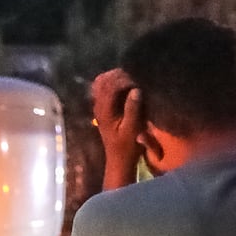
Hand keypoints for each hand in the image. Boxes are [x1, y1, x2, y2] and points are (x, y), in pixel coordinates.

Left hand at [91, 69, 143, 187]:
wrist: (119, 159)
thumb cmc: (128, 146)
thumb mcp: (133, 129)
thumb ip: (133, 109)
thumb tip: (135, 90)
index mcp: (105, 110)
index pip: (110, 86)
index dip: (124, 80)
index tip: (137, 84)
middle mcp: (98, 106)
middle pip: (103, 80)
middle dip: (119, 76)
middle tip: (135, 80)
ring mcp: (98, 106)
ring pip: (101, 82)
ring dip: (115, 77)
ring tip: (130, 80)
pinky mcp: (102, 107)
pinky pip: (102, 88)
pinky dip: (112, 82)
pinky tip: (124, 85)